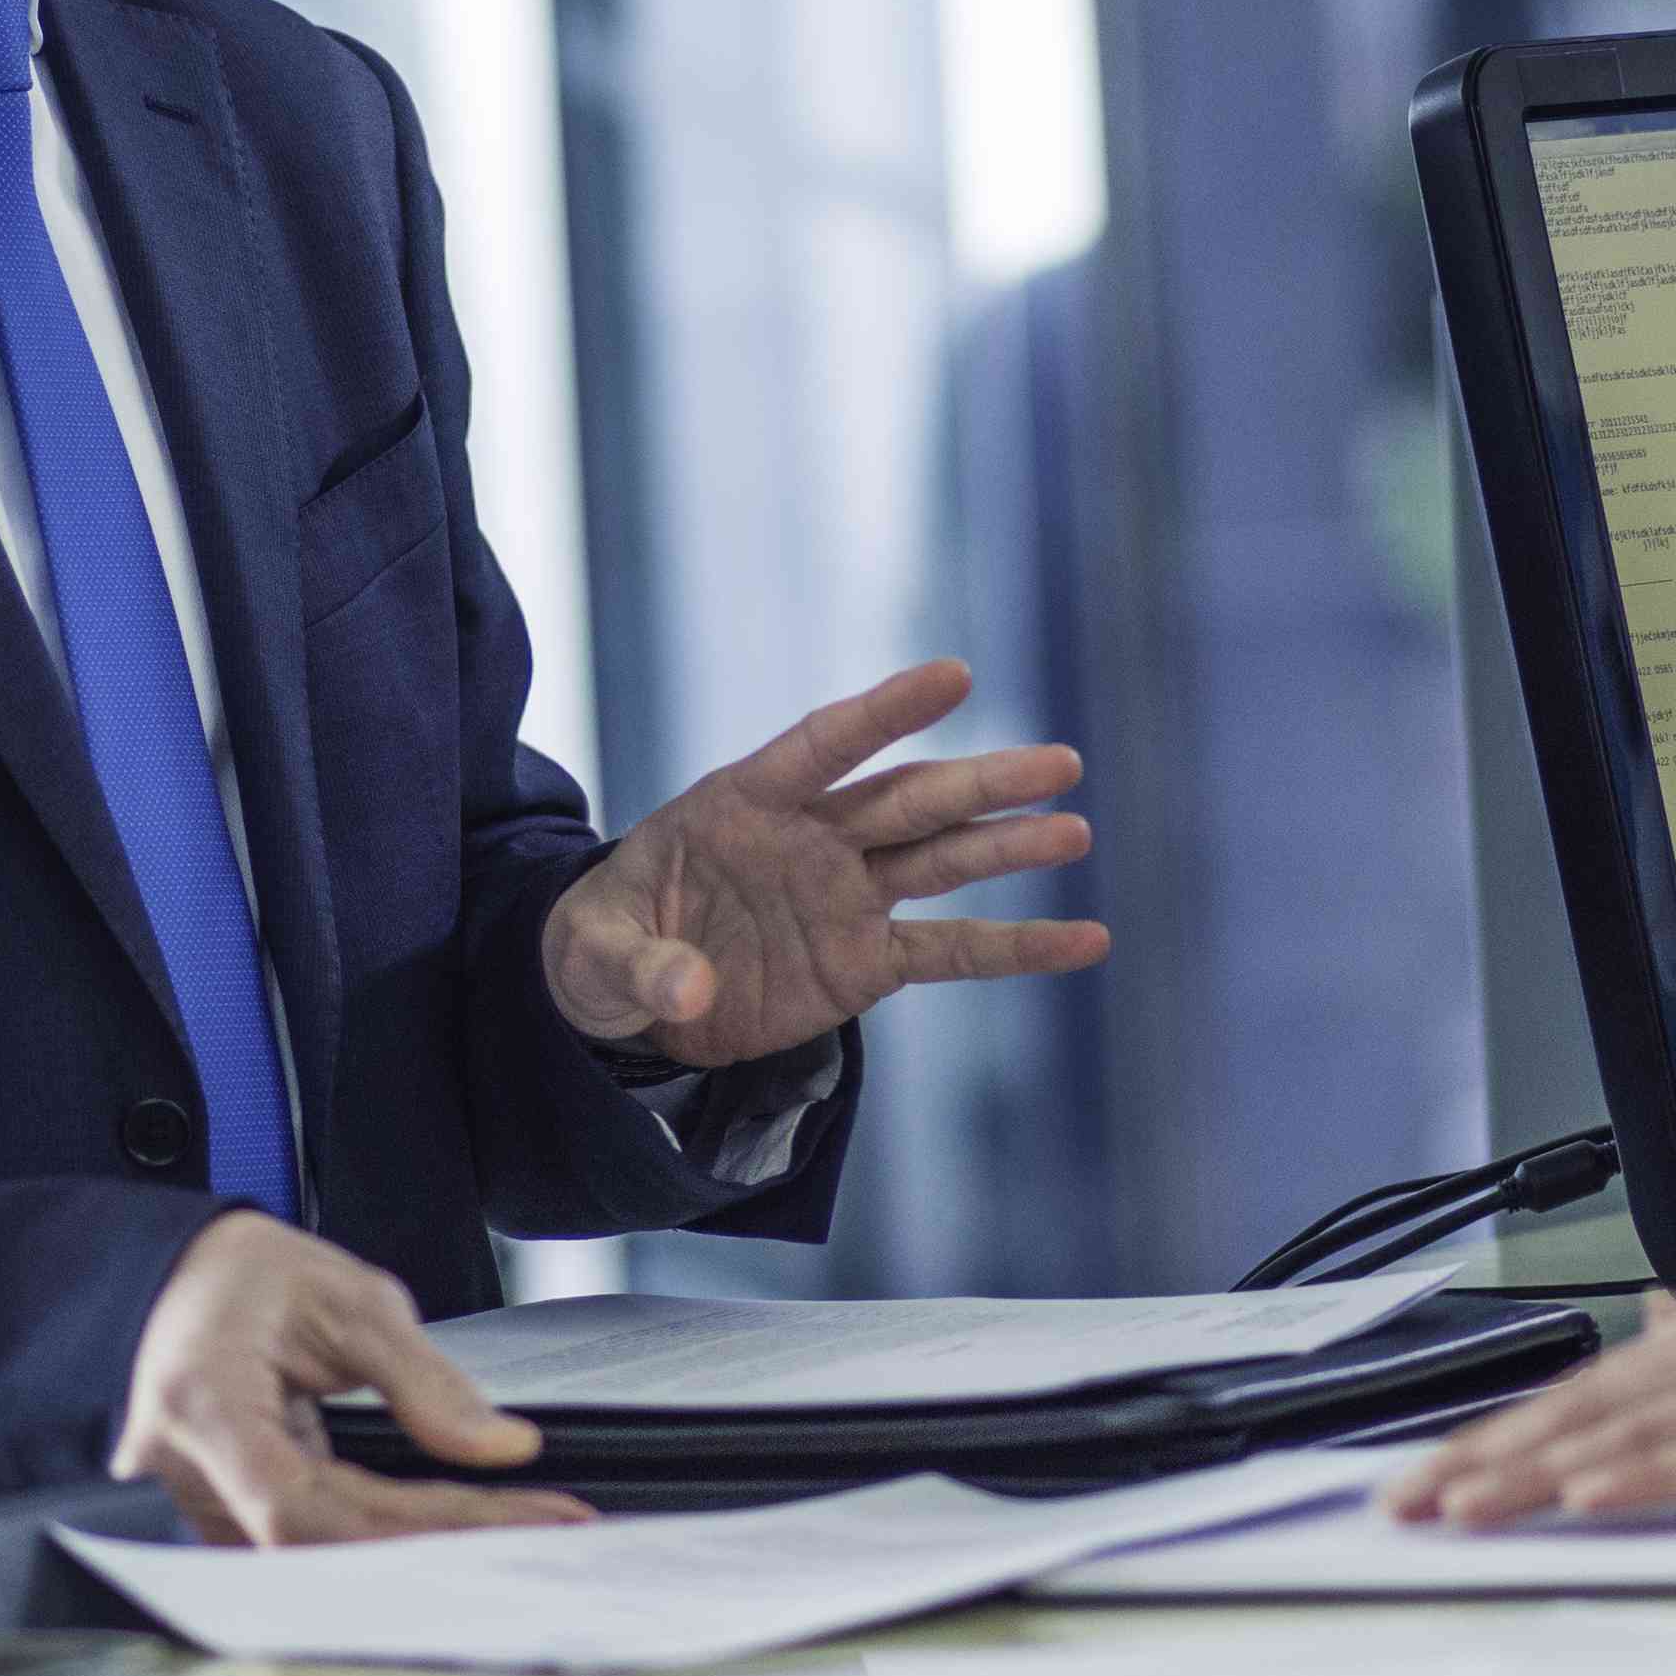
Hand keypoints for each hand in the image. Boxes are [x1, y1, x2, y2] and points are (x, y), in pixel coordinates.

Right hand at [112, 1211, 591, 1548]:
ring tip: (519, 1523)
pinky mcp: (226, 1516)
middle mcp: (185, 1473)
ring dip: (421, 1545)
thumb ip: (426, 1382)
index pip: (302, 1509)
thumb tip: (503, 1448)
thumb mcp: (351, 1299)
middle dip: (445, 1537)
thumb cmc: (250, 1276)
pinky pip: (312, 1543)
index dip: (412, 1525)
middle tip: (547, 1522)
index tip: (514, 1516)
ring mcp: (197, 1504)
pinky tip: (454, 1525)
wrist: (184, 1277)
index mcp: (204, 1406)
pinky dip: (386, 1535)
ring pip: (322, 1556)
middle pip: (325, 1543)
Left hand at [541, 660, 1111, 1069]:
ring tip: (1075, 828)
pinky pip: (952, 952)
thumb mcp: (591, 954)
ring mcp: (845, 896)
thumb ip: (638, 963)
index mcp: (742, 802)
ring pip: (941, 861)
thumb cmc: (602, 945)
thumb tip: (691, 989)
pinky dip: (1016, 948)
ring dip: (1008, 844)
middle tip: (1060, 763)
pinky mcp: (866, 961)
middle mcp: (811, 838)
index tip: (956, 677)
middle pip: (907, 800)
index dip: (886, 712)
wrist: (628, 998)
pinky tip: (1084, 940)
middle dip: (981, 781)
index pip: (825, 746)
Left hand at [1382, 1210, 1675, 1526]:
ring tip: (1463, 1508)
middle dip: (1484, 1461)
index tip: (1435, 1474)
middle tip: (1405, 1504)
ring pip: (1626, 1433)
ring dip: (1536, 1473)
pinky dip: (1649, 1476)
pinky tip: (1589, 1495)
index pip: (1584, 1393)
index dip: (1502, 1435)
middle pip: (1579, 1413)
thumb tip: (1652, 1324)